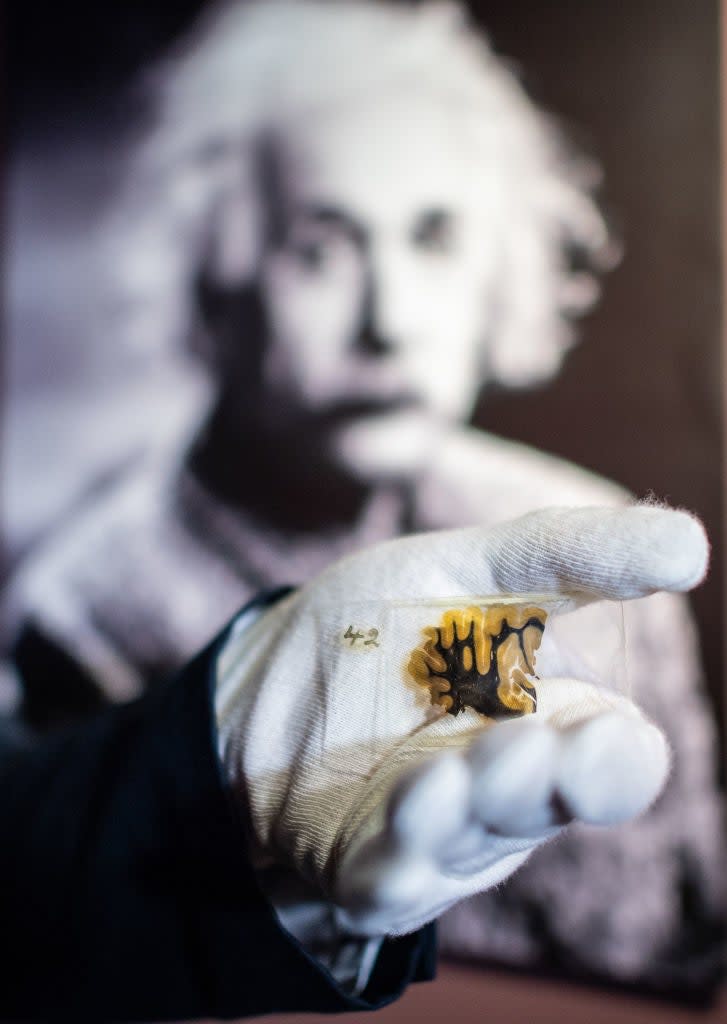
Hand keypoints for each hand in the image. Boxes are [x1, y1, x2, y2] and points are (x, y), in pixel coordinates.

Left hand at [215, 505, 707, 935]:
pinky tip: (398, 825)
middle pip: (546, 806)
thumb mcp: (469, 570)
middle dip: (547, 785)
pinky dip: (395, 860)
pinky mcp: (361, 862)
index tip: (604, 730)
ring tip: (449, 775)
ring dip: (462, 812)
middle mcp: (507, 792)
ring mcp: (437, 835)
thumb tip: (690, 544)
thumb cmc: (387, 629)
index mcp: (550, 723)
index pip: (613, 757)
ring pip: (465, 841)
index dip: (614, 755)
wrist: (269, 679)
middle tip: (536, 748)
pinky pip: (384, 879)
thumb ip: (566, 556)